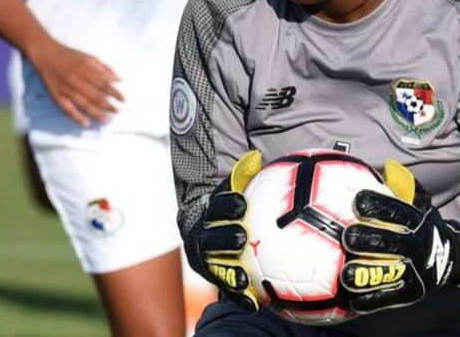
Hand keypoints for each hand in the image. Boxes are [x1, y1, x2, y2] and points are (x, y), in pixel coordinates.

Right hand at [27, 39, 123, 125]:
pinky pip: (67, 109)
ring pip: (83, 105)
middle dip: (108, 106)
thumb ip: (104, 68)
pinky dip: (77, 117)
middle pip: (95, 96)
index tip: (123, 100)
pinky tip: (86, 123)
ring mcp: (66, 89)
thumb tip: (118, 79)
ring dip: (96, 114)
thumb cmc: (70, 55)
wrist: (46, 54)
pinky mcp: (56, 95)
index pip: (104, 84)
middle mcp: (76, 80)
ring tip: (106, 120)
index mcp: (86, 69)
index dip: (115, 93)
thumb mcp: (89, 57)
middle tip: (116, 111)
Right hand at [199, 150, 262, 310]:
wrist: (211, 224)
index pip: (216, 206)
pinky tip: (255, 304)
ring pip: (214, 266)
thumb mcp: (237, 187)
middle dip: (223, 238)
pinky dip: (239, 297)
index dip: (226, 205)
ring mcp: (207, 258)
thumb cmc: (234, 202)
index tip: (242, 204)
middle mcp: (203, 235)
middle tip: (240, 238)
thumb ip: (246, 175)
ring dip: (227, 273)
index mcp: (209, 210)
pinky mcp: (215, 276)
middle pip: (210, 238)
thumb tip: (255, 156)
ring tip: (243, 279)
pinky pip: (226, 288)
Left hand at [341, 161, 459, 313]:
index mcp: (416, 221)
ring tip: (345, 275)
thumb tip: (386, 165)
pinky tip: (353, 300)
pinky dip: (371, 299)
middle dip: (368, 239)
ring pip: (388, 272)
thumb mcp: (421, 204)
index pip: (396, 211)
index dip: (378, 205)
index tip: (358, 200)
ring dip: (365, 274)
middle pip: (390, 242)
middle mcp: (416, 245)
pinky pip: (389, 297)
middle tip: (347, 236)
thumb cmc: (424, 225)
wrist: (452, 257)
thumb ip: (405, 186)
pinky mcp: (412, 291)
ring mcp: (415, 270)